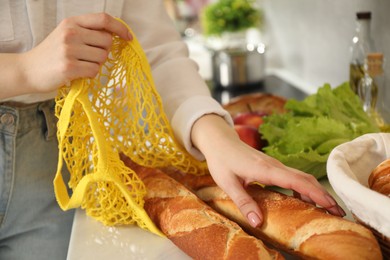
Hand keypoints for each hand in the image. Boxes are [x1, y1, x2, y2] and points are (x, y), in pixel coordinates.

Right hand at [22, 13, 131, 92]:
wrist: (28, 70)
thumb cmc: (52, 54)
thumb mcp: (67, 34)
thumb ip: (88, 32)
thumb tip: (115, 36)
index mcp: (72, 22)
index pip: (104, 19)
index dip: (120, 28)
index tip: (128, 37)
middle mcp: (71, 33)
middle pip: (107, 42)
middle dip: (103, 51)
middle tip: (89, 57)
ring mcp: (69, 49)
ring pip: (102, 57)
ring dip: (96, 64)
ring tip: (81, 65)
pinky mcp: (69, 67)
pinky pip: (95, 71)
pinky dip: (90, 74)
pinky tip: (78, 73)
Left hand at [191, 114, 345, 227]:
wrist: (219, 141)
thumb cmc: (221, 161)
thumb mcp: (227, 183)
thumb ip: (243, 202)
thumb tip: (259, 222)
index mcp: (265, 170)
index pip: (296, 182)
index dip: (315, 193)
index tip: (330, 205)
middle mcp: (274, 165)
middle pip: (305, 179)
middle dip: (323, 195)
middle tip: (339, 212)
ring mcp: (274, 165)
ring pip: (301, 177)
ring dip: (316, 191)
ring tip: (328, 209)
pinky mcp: (272, 166)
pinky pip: (293, 176)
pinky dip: (304, 188)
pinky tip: (305, 200)